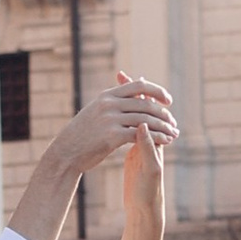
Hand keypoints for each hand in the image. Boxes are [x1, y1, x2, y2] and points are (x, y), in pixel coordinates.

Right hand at [11, 75, 176, 239]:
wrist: (66, 153)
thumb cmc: (83, 134)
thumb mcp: (96, 111)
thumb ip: (114, 101)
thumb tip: (133, 88)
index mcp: (107, 95)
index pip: (139, 86)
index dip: (158, 91)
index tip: (169, 101)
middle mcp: (109, 104)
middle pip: (146, 104)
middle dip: (164, 114)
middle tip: (174, 123)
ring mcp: (110, 119)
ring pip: (146, 120)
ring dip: (163, 127)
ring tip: (174, 134)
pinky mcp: (111, 136)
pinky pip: (140, 135)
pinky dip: (156, 138)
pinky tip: (164, 143)